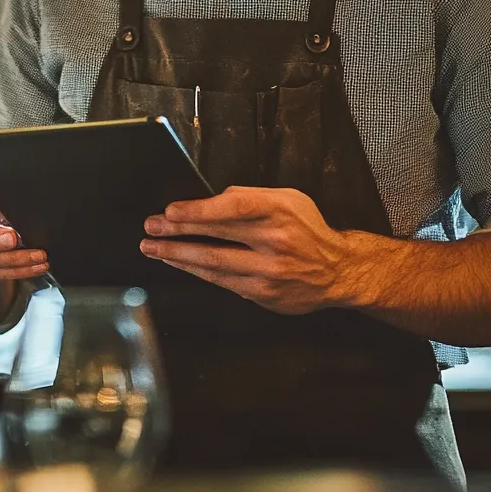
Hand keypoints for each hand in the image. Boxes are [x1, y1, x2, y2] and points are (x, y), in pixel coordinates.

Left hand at [139, 186, 349, 313]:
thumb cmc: (307, 229)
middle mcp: (276, 243)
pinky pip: (223, 283)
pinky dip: (197, 271)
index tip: (171, 211)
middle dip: (177, 233)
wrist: (339, 271)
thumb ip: (250, 196)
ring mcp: (270, 273)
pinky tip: (179, 263)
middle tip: (151, 228)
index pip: (235, 207)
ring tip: (153, 248)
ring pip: (215, 265)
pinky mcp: (265, 295)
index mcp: (281, 212)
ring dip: (178, 256)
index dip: (200, 210)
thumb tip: (209, 199)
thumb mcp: (287, 199)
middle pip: (218, 238)